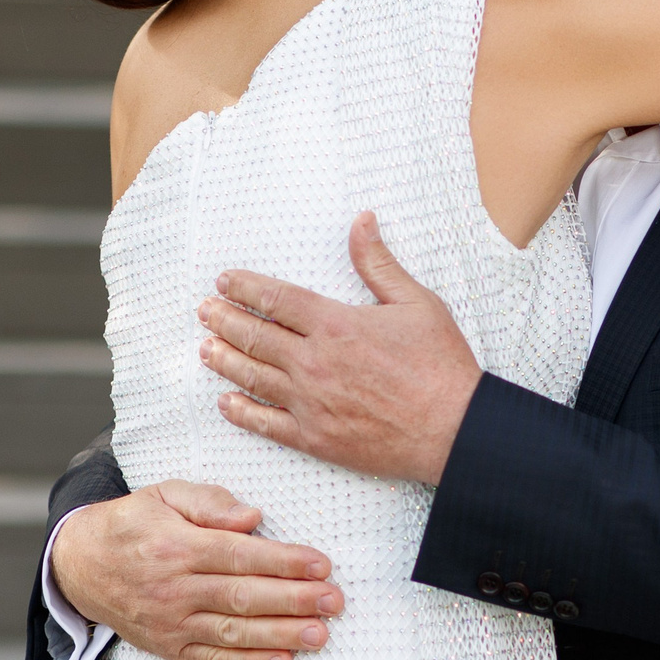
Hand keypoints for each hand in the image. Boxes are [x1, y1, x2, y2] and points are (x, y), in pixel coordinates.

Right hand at [51, 481, 342, 659]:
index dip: (284, 562)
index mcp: (177, 547)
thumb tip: (252, 517)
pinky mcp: (169, 647)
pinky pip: (213, 659)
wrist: (81, 564)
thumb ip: (209, 502)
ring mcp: (171, 623)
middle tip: (334, 601)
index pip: (240, 556)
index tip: (322, 565)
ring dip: (280, 635)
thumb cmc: (134, 523)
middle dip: (293, 600)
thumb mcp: (165, 495)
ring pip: (233, 632)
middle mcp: (174, 589)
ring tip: (320, 635)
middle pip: (243, 596)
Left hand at [201, 211, 480, 484]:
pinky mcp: (316, 438)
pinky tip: (227, 402)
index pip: (277, 299)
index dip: (246, 288)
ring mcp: (311, 403)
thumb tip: (361, 222)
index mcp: (337, 325)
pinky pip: (267, 424)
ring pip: (254, 376)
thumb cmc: (441, 366)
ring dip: (225, 360)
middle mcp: (315, 362)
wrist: (455, 429)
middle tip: (204, 311)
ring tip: (205, 349)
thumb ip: (379, 263)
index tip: (225, 282)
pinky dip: (242, 412)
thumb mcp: (417, 302)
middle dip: (224, 320)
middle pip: (256, 336)